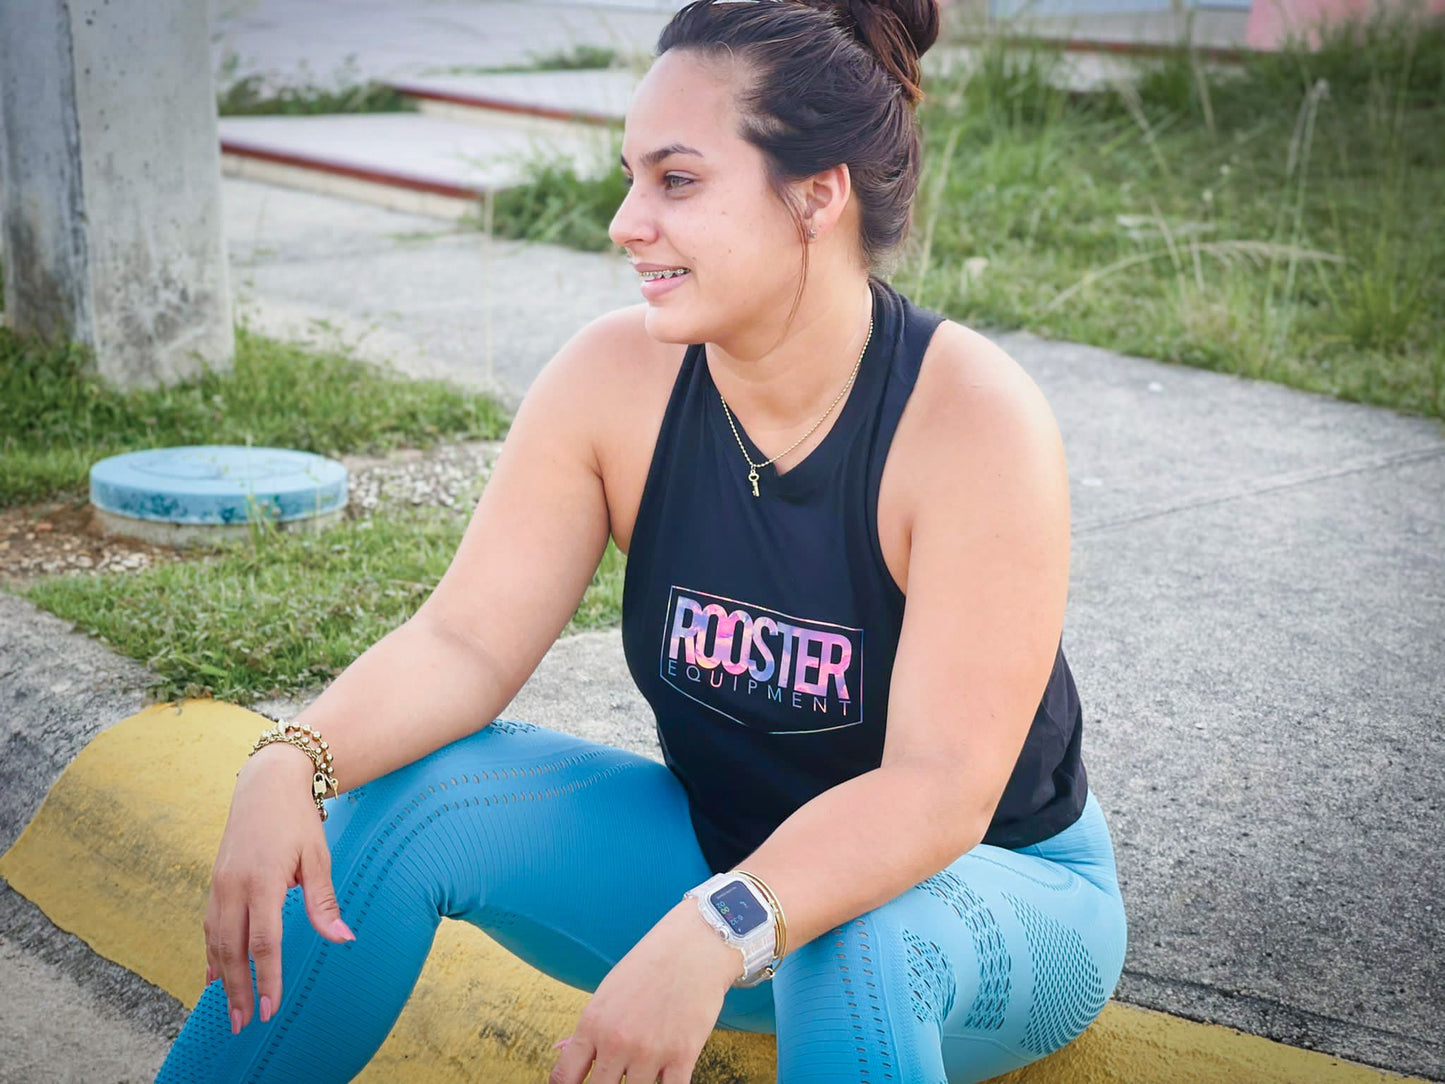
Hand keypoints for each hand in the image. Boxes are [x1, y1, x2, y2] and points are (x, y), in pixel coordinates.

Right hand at [204, 743, 355, 1034]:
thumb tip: (342, 940)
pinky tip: (214, 974)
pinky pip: (209, 925)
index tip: (270, 1009)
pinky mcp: (214, 881)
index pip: (264, 942)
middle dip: (237, 989)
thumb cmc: (298, 820)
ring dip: (222, 977)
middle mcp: (234, 886)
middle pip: (232, 949)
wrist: (266, 783)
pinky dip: (211, 952)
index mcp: (263, 881)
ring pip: (215, 940)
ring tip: (229, 1008)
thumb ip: (323, 902)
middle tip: (243, 1023)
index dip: (267, 978)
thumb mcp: (317, 857)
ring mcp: (219, 884)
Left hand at [548, 900, 744, 1083]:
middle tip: (617, 1072)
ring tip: (645, 1065)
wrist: (695, 946)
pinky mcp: (682, 1057)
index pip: (565, 1076)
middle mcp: (616, 1042)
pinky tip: (666, 1075)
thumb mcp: (608, 992)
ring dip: (638, 1083)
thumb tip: (563, 1053)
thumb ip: (589, 1030)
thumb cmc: (650, 965)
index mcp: (593, 1024)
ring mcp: (649, 1052)